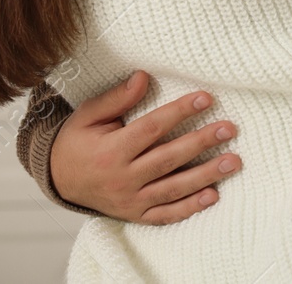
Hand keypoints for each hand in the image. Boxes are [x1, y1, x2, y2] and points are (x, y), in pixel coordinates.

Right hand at [48, 71, 241, 222]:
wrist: (58, 179)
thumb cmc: (76, 141)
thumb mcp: (88, 115)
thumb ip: (116, 98)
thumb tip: (143, 77)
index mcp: (111, 150)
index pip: (152, 128)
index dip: (180, 112)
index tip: (205, 98)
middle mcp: (123, 178)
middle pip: (169, 158)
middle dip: (201, 142)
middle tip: (229, 128)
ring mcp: (130, 200)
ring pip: (174, 188)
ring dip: (206, 175)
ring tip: (233, 161)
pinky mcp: (135, 215)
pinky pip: (166, 214)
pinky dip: (190, 207)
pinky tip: (213, 195)